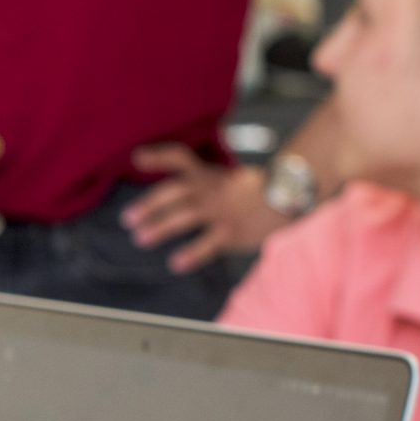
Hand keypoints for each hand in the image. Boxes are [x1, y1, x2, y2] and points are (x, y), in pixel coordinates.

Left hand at [124, 145, 287, 272]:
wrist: (291, 195)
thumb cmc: (258, 191)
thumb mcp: (229, 178)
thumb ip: (205, 181)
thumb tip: (180, 192)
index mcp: (211, 175)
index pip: (182, 159)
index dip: (159, 157)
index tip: (137, 157)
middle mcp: (213, 190)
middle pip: (176, 192)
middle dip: (150, 204)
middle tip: (128, 219)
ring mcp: (222, 210)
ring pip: (186, 216)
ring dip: (161, 227)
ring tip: (141, 239)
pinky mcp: (233, 231)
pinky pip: (209, 243)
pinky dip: (192, 254)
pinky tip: (176, 263)